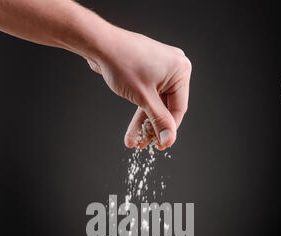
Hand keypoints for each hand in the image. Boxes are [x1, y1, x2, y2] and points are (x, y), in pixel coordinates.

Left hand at [87, 27, 191, 149]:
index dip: (169, 130)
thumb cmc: (122, 63)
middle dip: (152, 128)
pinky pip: (148, 97)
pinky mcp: (149, 72)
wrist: (100, 45)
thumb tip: (169, 140)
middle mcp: (174, 69)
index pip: (178, 109)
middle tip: (144, 145)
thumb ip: (159, 120)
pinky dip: (140, 111)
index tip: (161, 146)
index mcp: (180, 71)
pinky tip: (132, 130)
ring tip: (134, 141)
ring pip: (155, 104)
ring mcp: (161, 70)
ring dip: (144, 123)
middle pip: (166, 108)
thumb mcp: (143, 98)